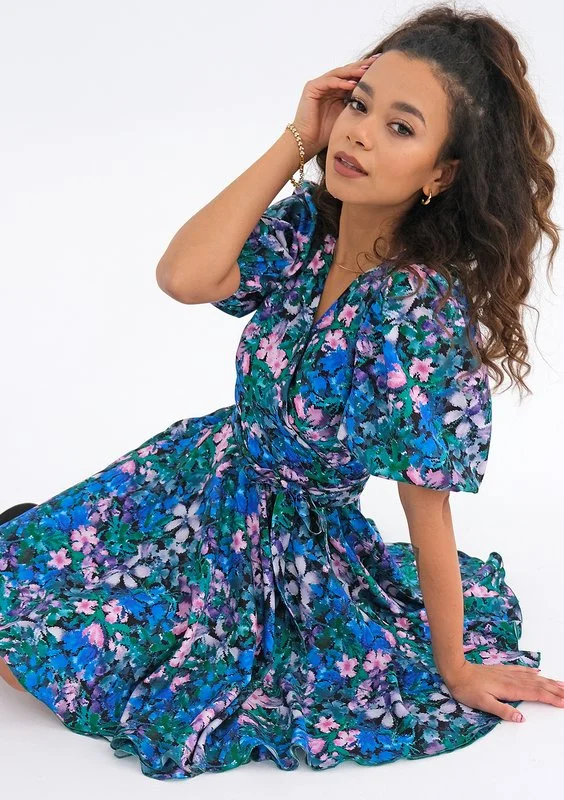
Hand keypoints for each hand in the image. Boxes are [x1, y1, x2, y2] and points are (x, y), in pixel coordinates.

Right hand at [291, 53, 380, 160]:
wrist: (308, 141)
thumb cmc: (326, 133)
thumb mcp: (347, 115)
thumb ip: (357, 104)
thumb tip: (376, 99)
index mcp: (337, 91)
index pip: (353, 77)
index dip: (367, 72)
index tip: (381, 67)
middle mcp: (328, 85)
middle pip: (348, 71)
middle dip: (362, 66)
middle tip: (377, 60)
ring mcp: (320, 85)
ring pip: (339, 73)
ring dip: (353, 72)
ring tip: (366, 70)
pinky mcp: (312, 87)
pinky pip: (329, 81)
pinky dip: (340, 82)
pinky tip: (352, 84)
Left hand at [443, 661, 563, 720]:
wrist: (456, 671)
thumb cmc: (467, 689)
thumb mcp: (483, 703)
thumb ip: (502, 711)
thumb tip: (521, 719)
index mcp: (509, 689)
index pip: (535, 694)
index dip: (551, 698)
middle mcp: (512, 680)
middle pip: (538, 685)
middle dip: (555, 689)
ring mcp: (507, 674)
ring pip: (533, 677)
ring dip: (548, 681)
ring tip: (561, 684)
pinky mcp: (502, 670)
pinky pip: (521, 670)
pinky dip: (532, 672)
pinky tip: (538, 672)